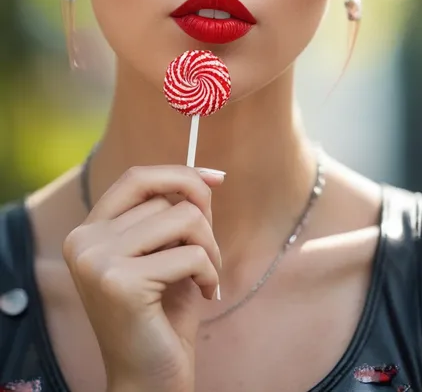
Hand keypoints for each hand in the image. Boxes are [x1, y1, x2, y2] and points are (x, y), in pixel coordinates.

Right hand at [63, 165, 223, 391]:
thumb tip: (207, 176)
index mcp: (88, 231)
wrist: (148, 381)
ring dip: (209, 248)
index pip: (136, 177)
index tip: (216, 178)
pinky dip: (209, 273)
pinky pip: (191, 254)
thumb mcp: (167, 253)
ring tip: (205, 278)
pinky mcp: (120, 283)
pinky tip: (204, 295)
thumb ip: (177, 213)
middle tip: (207, 260)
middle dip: (202, 225)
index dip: (179, 173)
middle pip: (166, 199)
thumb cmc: (161, 317)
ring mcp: (97, 261)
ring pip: (183, 219)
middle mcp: (84, 241)